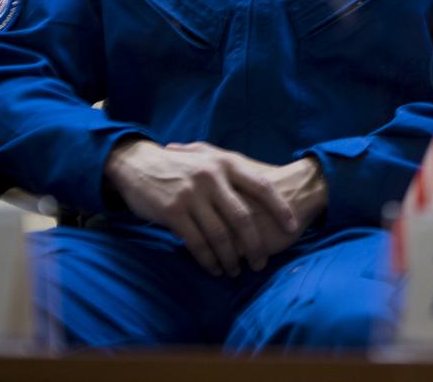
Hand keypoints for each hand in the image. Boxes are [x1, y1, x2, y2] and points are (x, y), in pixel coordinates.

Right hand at [105, 139, 298, 276]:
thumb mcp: (210, 160)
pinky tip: (214, 268)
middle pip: (242, 217)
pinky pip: (197, 242)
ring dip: (230, 257)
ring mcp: (193, 194)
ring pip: (220, 234)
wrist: (138, 163)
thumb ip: (233, 175)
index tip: (293, 227)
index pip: (262, 186)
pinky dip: (208, 259)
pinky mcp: (173, 211)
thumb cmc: (181, 167)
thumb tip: (265, 195)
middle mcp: (213, 177)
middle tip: (261, 263)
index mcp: (228, 163)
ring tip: (235, 271)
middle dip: (255, 244)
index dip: (280, 208)